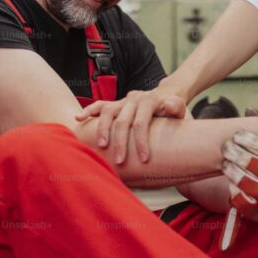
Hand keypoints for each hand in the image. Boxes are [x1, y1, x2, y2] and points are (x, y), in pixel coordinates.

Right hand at [74, 80, 188, 163]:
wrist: (166, 96)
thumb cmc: (173, 110)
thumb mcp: (179, 108)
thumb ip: (175, 107)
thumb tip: (168, 104)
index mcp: (149, 100)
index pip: (142, 122)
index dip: (141, 141)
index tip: (144, 160)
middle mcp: (134, 98)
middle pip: (122, 121)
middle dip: (120, 143)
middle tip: (120, 162)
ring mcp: (123, 101)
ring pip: (107, 112)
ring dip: (102, 130)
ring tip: (102, 146)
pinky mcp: (115, 104)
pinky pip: (99, 106)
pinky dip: (88, 111)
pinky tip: (79, 119)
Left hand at [218, 130, 257, 250]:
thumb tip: (250, 109)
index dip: (252, 141)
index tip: (237, 135)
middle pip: (257, 166)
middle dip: (238, 154)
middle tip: (226, 147)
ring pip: (246, 183)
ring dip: (232, 170)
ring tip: (224, 162)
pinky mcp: (256, 212)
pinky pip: (239, 199)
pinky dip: (232, 189)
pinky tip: (229, 181)